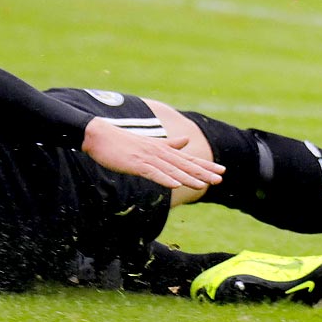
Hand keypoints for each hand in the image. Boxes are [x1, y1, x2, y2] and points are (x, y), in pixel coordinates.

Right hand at [81, 119, 224, 189]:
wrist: (100, 136)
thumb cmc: (123, 142)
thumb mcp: (150, 144)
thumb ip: (169, 144)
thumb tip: (186, 141)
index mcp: (163, 150)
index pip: (188, 159)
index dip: (205, 166)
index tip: (222, 171)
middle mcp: (159, 152)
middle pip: (184, 164)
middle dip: (203, 172)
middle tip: (220, 179)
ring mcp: (148, 158)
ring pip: (172, 169)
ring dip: (188, 177)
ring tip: (204, 185)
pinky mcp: (136, 163)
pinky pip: (153, 173)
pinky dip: (165, 178)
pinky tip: (175, 185)